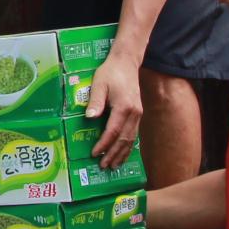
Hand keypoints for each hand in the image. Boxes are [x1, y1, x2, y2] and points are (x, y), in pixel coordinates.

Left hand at [87, 53, 143, 167]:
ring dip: (122, 154)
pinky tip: (122, 153)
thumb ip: (95, 101)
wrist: (126, 62)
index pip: (113, 131)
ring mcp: (138, 114)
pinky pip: (133, 134)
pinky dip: (128, 146)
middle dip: (113, 154)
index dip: (104, 144)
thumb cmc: (110, 72)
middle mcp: (134, 113)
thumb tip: (90, 118)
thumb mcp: (99, 83)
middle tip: (103, 166)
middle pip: (124, 139)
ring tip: (113, 165)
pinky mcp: (138, 114)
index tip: (94, 153)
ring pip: (131, 139)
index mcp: (124, 107)